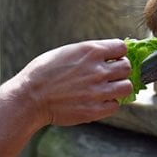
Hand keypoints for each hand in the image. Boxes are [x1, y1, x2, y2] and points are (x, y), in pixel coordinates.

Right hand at [0, 39, 132, 126]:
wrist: (29, 98)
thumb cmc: (43, 73)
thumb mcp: (67, 52)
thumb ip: (89, 53)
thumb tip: (109, 54)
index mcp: (91, 51)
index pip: (122, 47)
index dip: (118, 53)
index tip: (113, 58)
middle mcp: (98, 70)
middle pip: (127, 67)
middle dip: (120, 70)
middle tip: (110, 75)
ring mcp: (98, 90)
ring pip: (127, 87)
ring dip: (119, 87)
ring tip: (107, 89)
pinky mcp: (95, 109)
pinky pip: (115, 105)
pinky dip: (109, 103)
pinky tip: (98, 101)